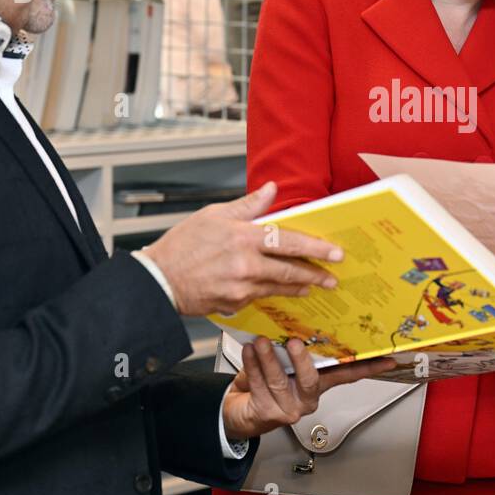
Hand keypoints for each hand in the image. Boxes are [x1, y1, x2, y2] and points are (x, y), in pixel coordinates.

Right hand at [143, 181, 342, 317]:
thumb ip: (248, 205)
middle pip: (290, 270)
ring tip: (313, 286)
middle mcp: (245, 265)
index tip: (334, 252)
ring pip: (279, 287)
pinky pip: (260, 297)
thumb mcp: (213, 215)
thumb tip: (271, 189)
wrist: (159, 280)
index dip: (315, 247)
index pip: (288, 241)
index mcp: (243, 238)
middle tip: (332, 277)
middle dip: (316, 274)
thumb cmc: (182, 245)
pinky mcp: (235, 304)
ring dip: (299, 286)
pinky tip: (281, 290)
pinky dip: (273, 293)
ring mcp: (241, 288)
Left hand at [222, 336, 395, 439]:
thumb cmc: (265, 382)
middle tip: (294, 342)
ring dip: (268, 359)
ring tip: (261, 342)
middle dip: (302, 360)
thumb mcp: (286, 364)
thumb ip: (297, 349)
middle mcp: (307, 398)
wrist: (241, 409)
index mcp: (318, 384)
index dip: (368, 367)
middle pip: (311, 380)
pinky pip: (259, 386)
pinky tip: (249, 351)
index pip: (347, 375)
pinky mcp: (268, 413)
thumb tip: (303, 316)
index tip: (388, 358)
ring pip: (279, 381)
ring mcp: (289, 408)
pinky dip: (252, 366)